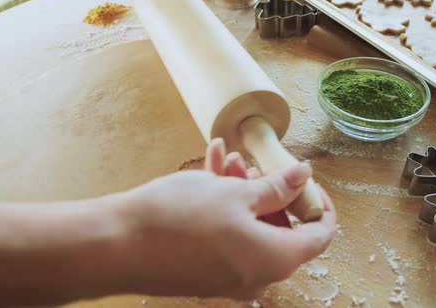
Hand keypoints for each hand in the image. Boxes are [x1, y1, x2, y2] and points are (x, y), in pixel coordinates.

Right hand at [123, 139, 335, 298]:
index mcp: (275, 258)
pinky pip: (228, 237)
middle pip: (282, 228)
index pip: (320, 235)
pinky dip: (225, 208)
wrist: (116, 246)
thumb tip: (304, 176)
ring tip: (225, 159)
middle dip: (270, 190)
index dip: (319, 204)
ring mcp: (230, 277)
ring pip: (251, 227)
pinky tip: (209, 171)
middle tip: (253, 164)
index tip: (307, 181)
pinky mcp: (206, 273)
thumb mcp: (236, 193)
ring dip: (243, 193)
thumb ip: (277, 187)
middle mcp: (257, 275)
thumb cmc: (179, 218)